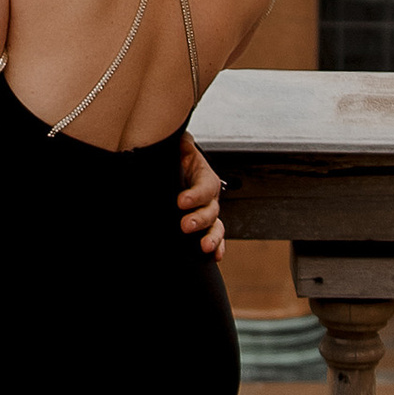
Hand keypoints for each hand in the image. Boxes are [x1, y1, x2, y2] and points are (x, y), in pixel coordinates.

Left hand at [177, 132, 223, 257]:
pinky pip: (216, 237)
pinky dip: (218, 247)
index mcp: (204, 177)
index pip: (204, 187)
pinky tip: (215, 256)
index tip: (181, 201)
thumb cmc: (177, 160)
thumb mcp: (179, 148)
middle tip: (185, 225)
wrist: (176, 169)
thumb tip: (180, 138)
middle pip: (210, 210)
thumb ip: (181, 144)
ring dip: (212, 237)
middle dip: (199, 219)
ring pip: (216, 226)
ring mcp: (209, 212)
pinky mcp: (204, 226)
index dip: (195, 195)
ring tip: (204, 246)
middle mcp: (210, 197)